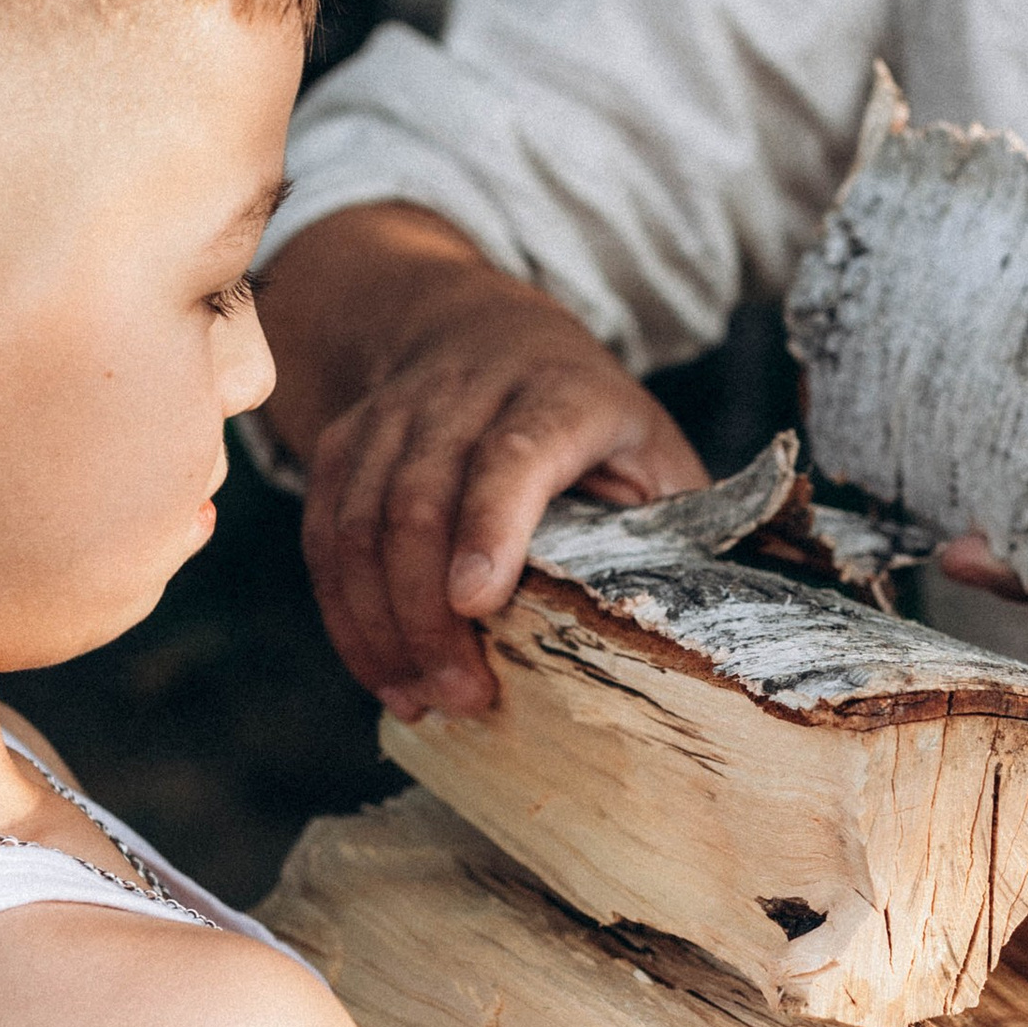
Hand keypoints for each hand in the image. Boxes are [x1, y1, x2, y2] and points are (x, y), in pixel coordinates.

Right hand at [258, 205, 702, 715]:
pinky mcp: (343, 446)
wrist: (476, 328)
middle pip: (419, 501)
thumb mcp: (650, 444)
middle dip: (429, 613)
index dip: (490, 525)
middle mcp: (463, 395)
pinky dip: (345, 613)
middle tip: (463, 695)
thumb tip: (703, 618)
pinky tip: (383, 671)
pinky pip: (324, 535)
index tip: (478, 603)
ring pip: (358, 523)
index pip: (512, 455)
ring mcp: (391, 417)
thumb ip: (676, 519)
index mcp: (557, 393)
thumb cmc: (582, 413)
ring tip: (420, 698)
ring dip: (381, 625)